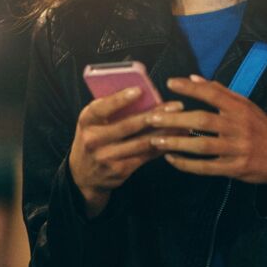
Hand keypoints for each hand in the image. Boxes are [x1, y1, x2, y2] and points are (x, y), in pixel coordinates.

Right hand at [69, 88, 182, 217]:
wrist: (84, 176)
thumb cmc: (94, 139)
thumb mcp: (92, 123)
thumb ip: (110, 109)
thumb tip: (144, 93)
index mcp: (86, 121)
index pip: (102, 108)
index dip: (120, 99)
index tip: (139, 90)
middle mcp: (93, 140)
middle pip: (128, 125)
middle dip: (155, 114)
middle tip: (176, 105)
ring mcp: (106, 157)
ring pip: (141, 142)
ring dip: (164, 132)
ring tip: (182, 122)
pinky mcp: (119, 170)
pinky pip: (145, 156)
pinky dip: (161, 146)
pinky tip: (175, 139)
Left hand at [145, 76, 266, 194]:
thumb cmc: (264, 129)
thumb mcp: (248, 106)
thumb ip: (222, 92)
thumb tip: (194, 78)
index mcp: (241, 108)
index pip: (213, 94)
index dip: (190, 88)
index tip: (170, 83)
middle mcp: (239, 127)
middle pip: (202, 120)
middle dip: (174, 119)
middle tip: (152, 118)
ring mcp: (237, 149)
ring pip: (201, 145)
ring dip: (176, 142)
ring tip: (156, 140)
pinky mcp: (235, 169)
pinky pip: (206, 167)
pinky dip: (186, 164)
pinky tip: (172, 159)